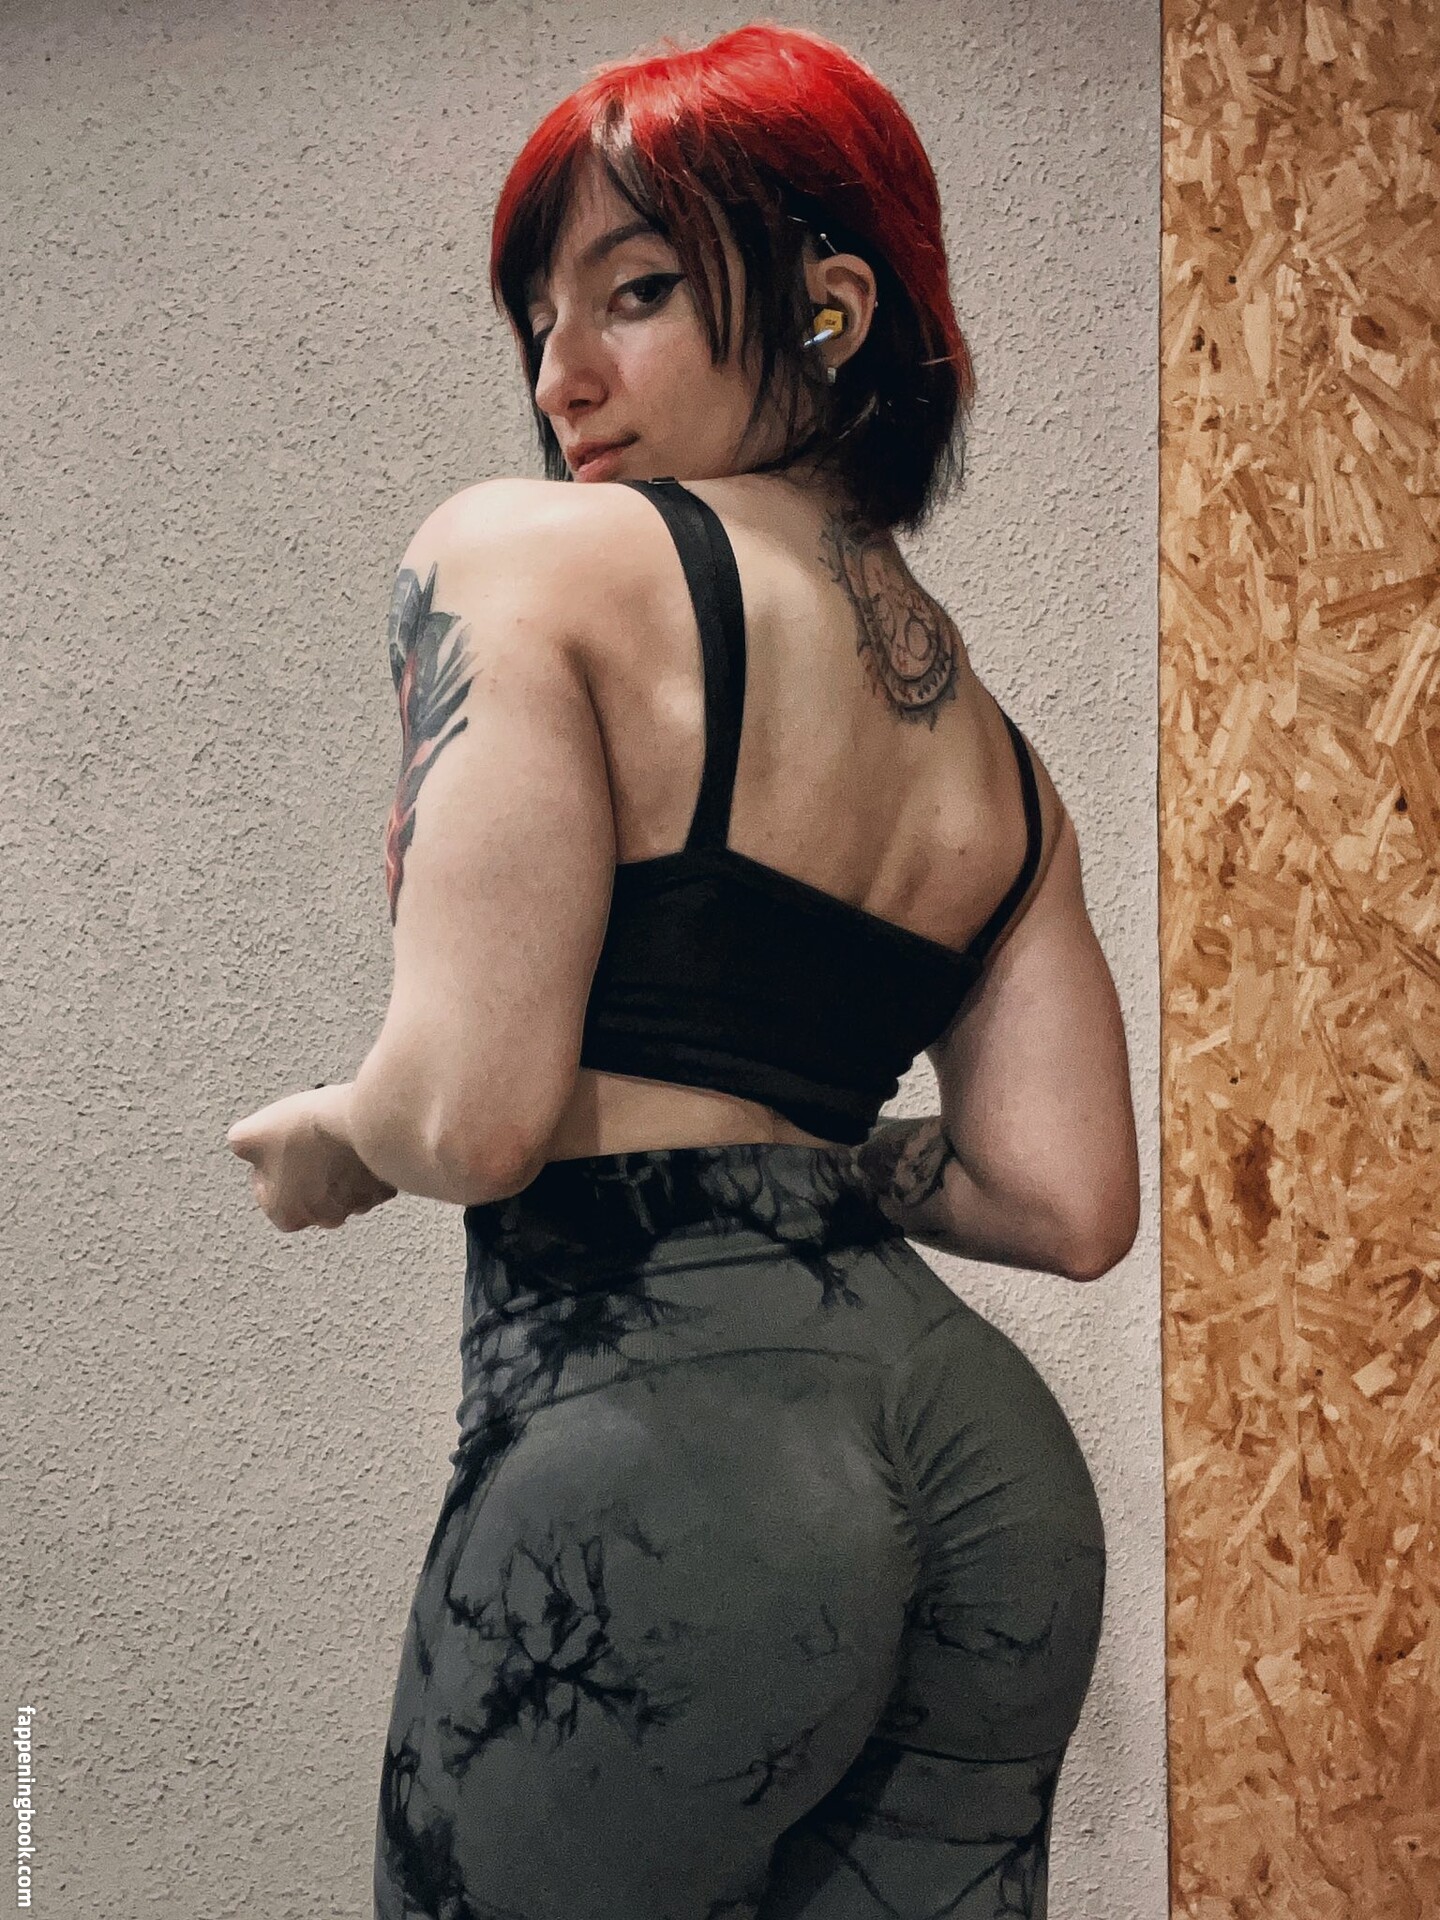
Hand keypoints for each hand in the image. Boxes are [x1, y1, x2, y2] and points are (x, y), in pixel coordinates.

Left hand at [226, 1082, 397, 1231]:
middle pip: (308, 1192)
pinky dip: (365, 1162)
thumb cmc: (309, 1132)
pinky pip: (371, 1177)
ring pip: (342, 1186)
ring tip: (334, 1138)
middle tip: (309, 1142)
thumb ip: (241, 1146)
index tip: (280, 1147)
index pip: (269, 1193)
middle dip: (308, 1170)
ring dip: (338, 1166)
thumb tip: (242, 1144)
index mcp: (286, 1215)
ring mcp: (359, 1205)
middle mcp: (324, 1218)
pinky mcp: (386, 1187)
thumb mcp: (251, 1133)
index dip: (271, 1165)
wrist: (362, 1119)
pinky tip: (356, 1142)